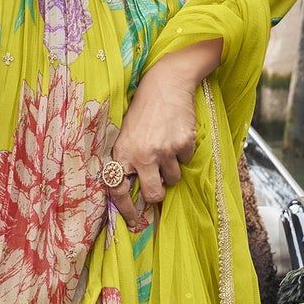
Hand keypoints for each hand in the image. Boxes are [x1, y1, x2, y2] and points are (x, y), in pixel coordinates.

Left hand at [107, 40, 222, 231]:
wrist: (166, 83)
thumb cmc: (142, 110)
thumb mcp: (125, 133)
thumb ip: (127, 160)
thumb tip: (132, 190)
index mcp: (122, 152)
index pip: (118, 190)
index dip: (125, 210)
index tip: (132, 221)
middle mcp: (143, 155)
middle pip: (154, 194)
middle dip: (157, 194)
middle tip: (157, 185)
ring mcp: (165, 150)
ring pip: (173, 178)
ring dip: (171, 169)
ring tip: (165, 147)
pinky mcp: (184, 143)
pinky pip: (185, 161)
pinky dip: (182, 153)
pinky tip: (175, 135)